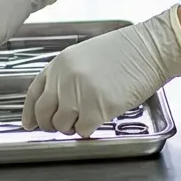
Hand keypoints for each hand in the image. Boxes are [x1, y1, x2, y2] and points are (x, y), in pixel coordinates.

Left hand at [22, 6, 180, 135]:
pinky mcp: (95, 109)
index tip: (30, 124)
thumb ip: (68, 76)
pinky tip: (100, 117)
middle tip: (65, 125)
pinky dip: (89, 129)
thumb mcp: (88, 56)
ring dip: (73, 126)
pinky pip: (82, 131)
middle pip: (44, 114)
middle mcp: (64, 79)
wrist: (150, 49)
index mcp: (60, 64)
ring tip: (88, 116)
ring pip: (62, 126)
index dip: (30, 113)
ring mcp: (78, 94)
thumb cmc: (126, 51)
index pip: (33, 94)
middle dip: (52, 125)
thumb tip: (58, 102)